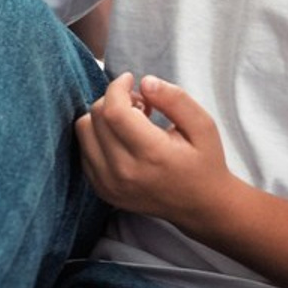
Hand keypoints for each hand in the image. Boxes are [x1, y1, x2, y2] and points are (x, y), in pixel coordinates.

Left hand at [76, 73, 229, 225]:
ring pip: (83, 129)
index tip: (130, 80)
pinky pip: (83, 148)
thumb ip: (175, 99)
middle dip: (114, 99)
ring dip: (102, 116)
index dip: (118, 87)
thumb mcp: (203, 126)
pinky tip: (121, 139)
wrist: (203, 208)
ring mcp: (109, 184)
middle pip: (97, 116)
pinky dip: (96, 135)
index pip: (114, 111)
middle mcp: (125, 172)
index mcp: (152, 155)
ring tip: (130, 122)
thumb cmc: (204, 162)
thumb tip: (144, 82)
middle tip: (140, 105)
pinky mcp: (101, 189)